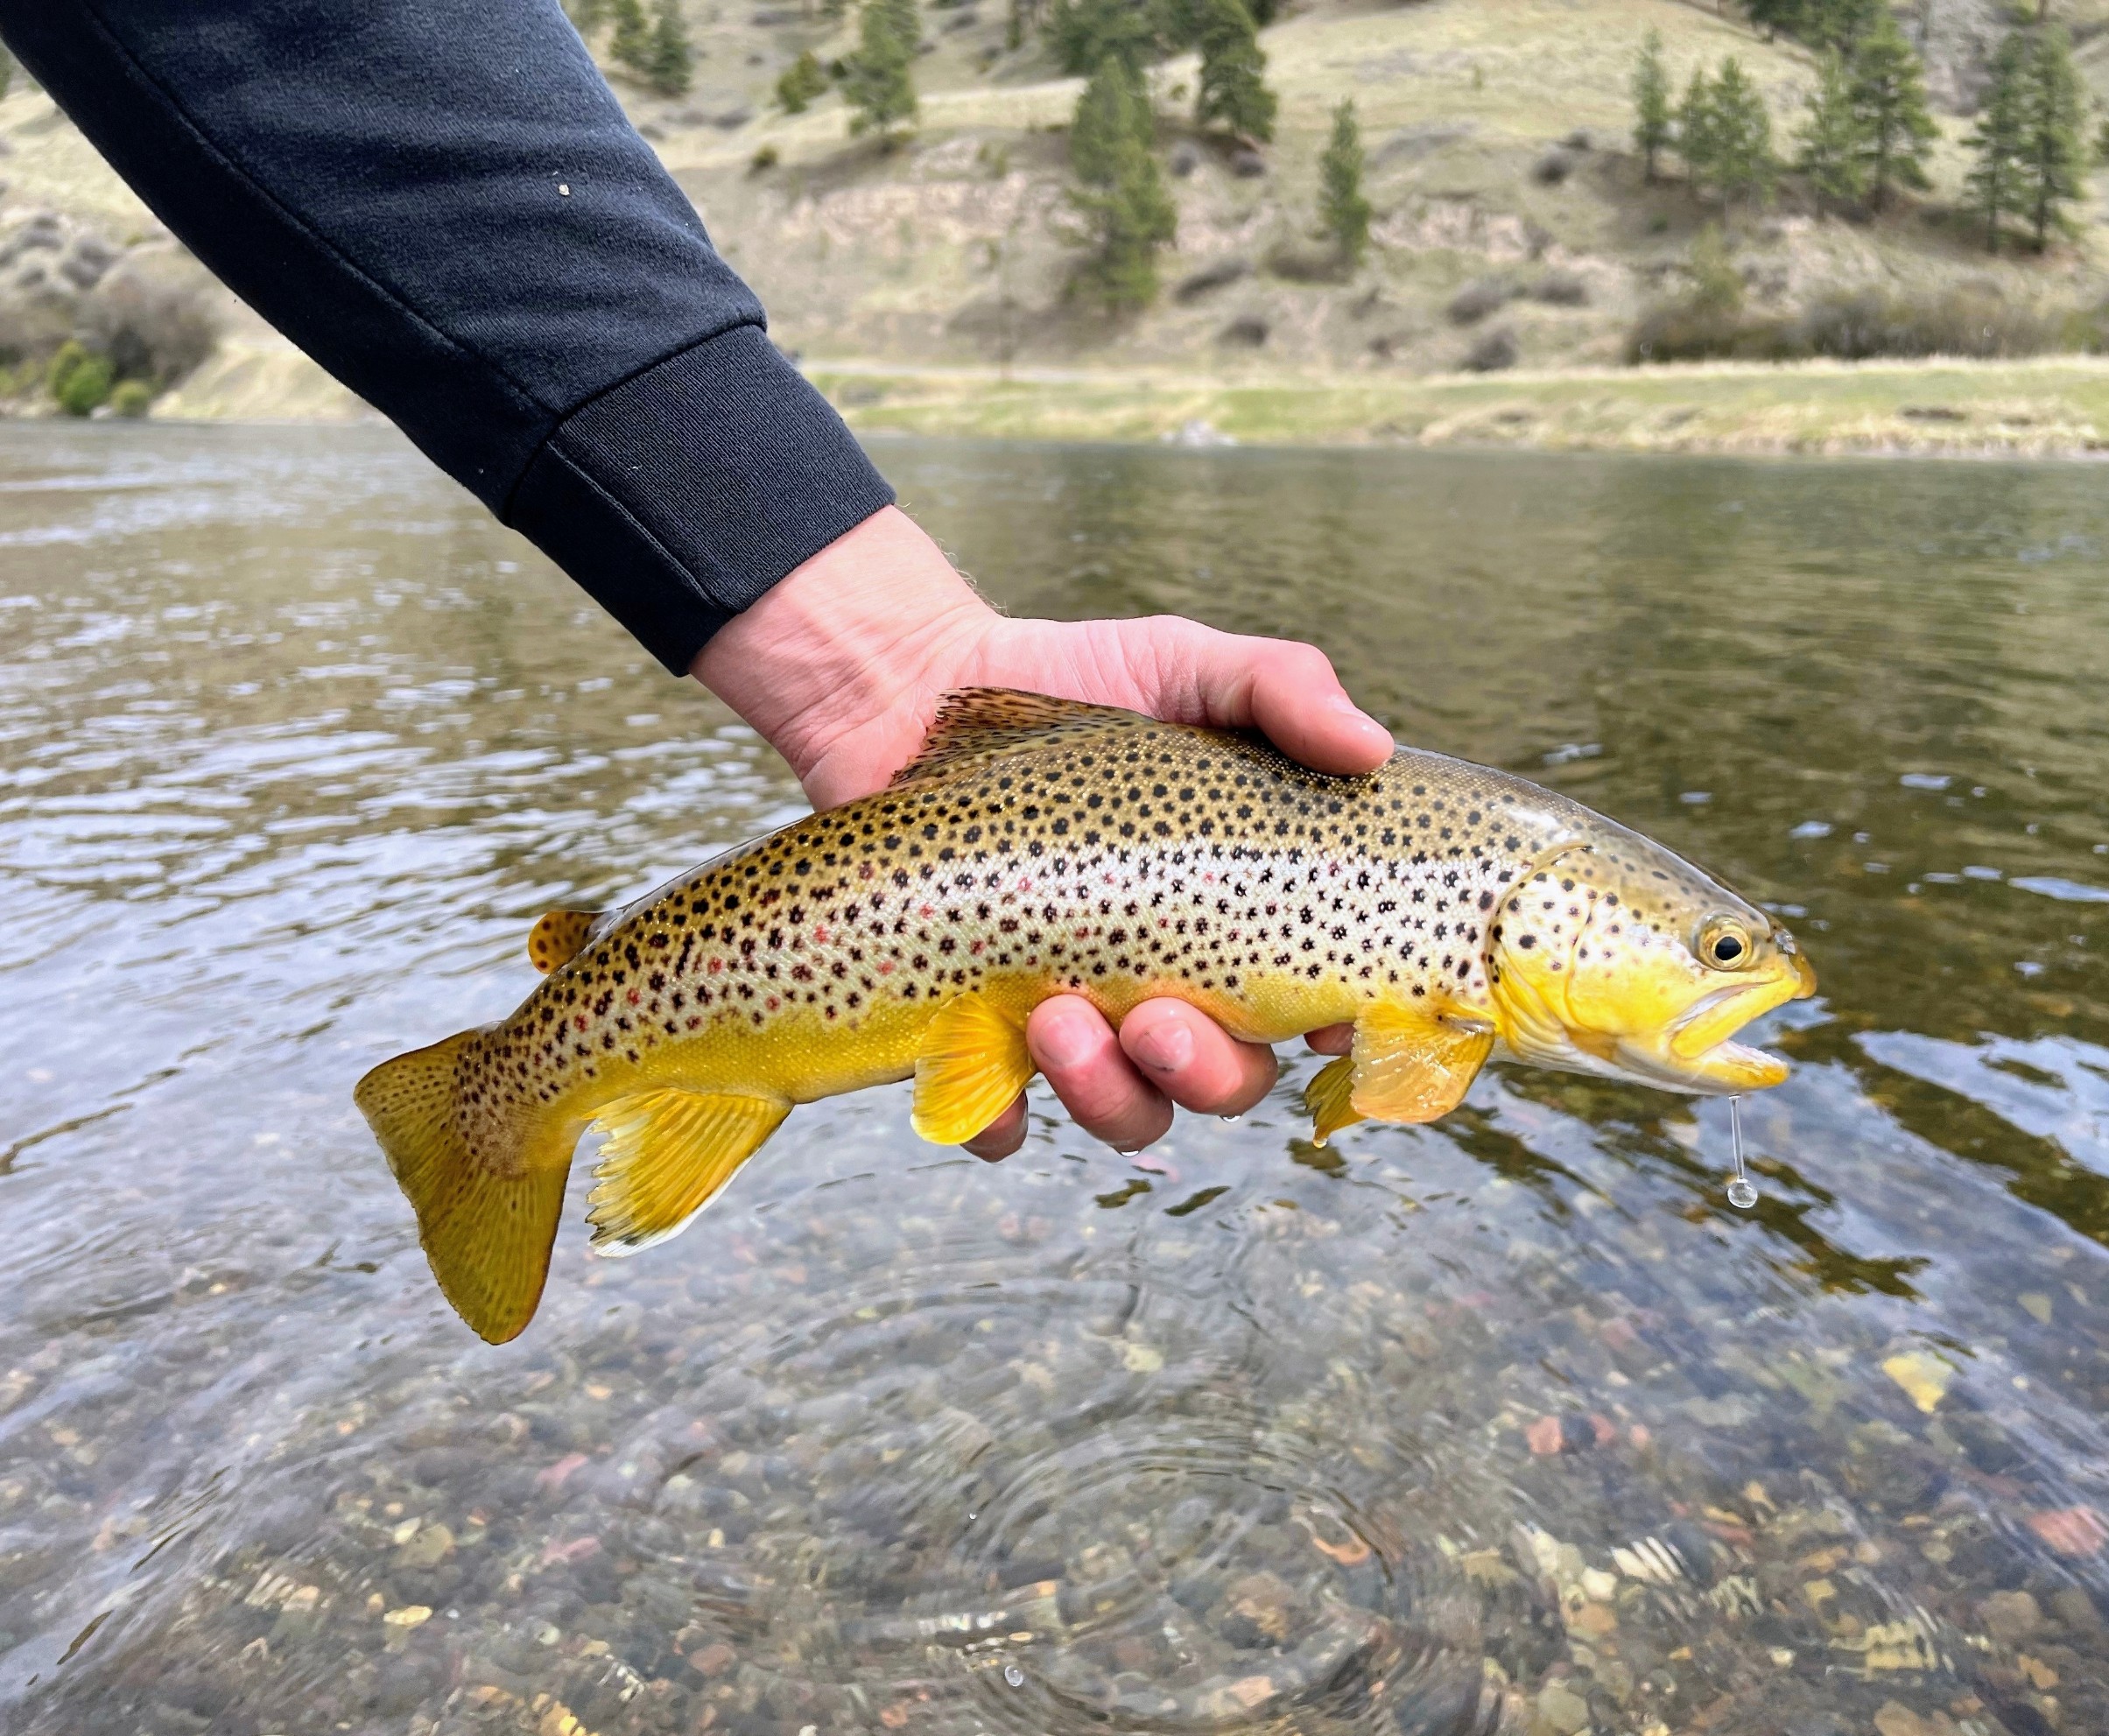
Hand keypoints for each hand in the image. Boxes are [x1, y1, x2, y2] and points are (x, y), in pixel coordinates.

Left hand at [693, 506, 1386, 1157]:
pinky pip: (994, 1117)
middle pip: (1225, 1080)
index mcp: (1236, 917)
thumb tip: (1369, 747)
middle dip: (1202, 1072)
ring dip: (1106, 1093)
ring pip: (1125, 1111)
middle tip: (1155, 1021)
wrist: (919, 688)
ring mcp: (1077, 1015)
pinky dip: (994, 1117)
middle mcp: (1168, 982)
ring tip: (1056, 1018)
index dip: (1334, 1031)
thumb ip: (1280, 688)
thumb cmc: (1073, 683)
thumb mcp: (1185, 666)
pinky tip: (983, 1078)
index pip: (1311, 1006)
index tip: (1325, 1021)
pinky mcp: (976, 1030)